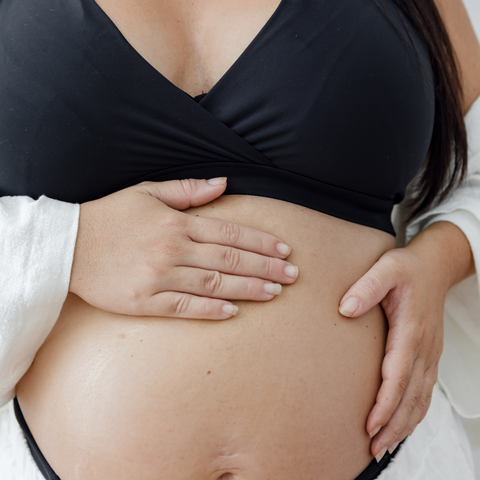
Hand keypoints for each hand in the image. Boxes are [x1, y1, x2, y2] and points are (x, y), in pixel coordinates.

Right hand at [70, 178, 297, 318]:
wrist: (67, 245)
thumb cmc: (109, 215)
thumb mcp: (148, 191)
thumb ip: (189, 189)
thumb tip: (224, 184)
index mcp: (177, 222)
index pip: (230, 234)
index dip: (261, 243)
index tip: (284, 250)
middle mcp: (173, 249)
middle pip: (230, 260)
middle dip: (266, 268)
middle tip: (292, 275)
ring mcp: (159, 277)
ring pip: (214, 284)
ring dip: (248, 289)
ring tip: (274, 293)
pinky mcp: (143, 302)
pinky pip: (184, 307)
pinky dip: (210, 310)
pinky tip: (233, 312)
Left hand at [338, 247, 445, 460]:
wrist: (435, 267)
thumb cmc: (407, 269)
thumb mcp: (386, 269)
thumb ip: (367, 287)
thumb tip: (345, 309)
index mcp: (410, 331)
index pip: (398, 376)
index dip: (385, 403)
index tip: (370, 424)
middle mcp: (423, 348)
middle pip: (410, 397)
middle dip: (392, 425)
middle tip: (373, 448)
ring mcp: (429, 354)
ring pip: (420, 399)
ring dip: (403, 425)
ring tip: (384, 446)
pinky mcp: (428, 355)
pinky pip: (425, 391)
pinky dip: (414, 413)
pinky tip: (402, 424)